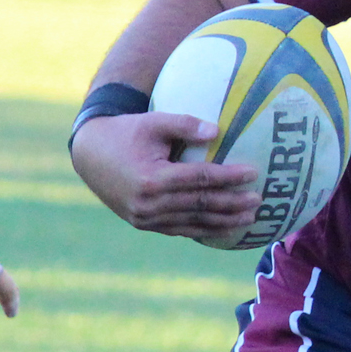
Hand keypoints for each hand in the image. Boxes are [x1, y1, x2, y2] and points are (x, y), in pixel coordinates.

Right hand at [70, 111, 260, 236]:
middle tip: (259, 200)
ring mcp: (145, 218)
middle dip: (233, 203)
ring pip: (193, 223)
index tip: (253, 173)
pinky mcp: (144, 224)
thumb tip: (218, 131)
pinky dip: (204, 230)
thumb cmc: (126, 132)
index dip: (228, 177)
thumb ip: (185, 125)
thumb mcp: (153, 121)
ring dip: (224, 221)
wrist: (91, 156)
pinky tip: (224, 228)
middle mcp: (149, 204)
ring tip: (250, 219)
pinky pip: (180, 230)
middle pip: (200, 205)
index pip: (200, 179)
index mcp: (152, 178)